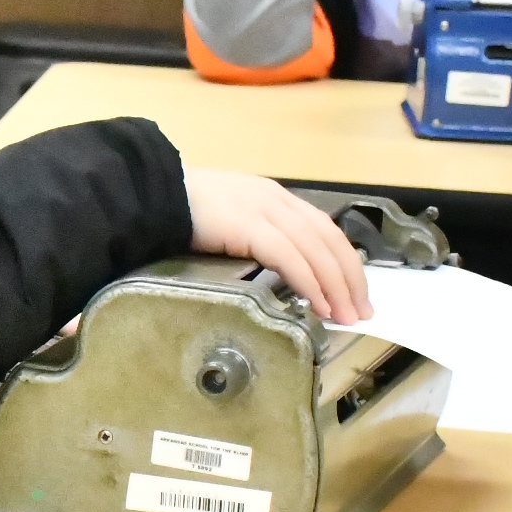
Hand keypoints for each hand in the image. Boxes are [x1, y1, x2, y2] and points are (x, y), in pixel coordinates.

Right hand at [182, 169, 372, 322]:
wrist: (151, 195)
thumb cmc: (184, 213)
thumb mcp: (230, 222)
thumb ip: (255, 238)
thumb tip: (278, 273)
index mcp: (274, 198)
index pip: (324, 231)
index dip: (345, 263)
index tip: (355, 293)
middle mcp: (276, 200)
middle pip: (329, 239)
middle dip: (350, 278)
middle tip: (361, 311)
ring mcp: (264, 210)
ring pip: (316, 249)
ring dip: (335, 285)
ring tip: (344, 315)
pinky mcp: (248, 225)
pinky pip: (289, 256)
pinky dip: (308, 281)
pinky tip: (318, 302)